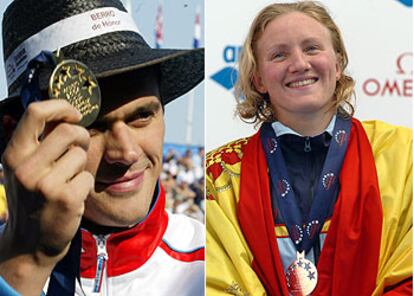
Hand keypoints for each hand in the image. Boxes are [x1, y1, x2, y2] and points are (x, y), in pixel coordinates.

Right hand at [0, 100, 93, 293]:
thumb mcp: (24, 169)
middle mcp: (25, 167)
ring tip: (69, 180)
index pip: (35, 112)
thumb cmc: (32, 199)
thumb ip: (39, 143)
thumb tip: (65, 114)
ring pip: (80, 154)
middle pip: (69, 130)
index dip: (60, 107)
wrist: (29, 243)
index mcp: (13, 154)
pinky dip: (85, 184)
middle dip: (81, 137)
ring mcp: (45, 184)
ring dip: (81, 165)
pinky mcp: (65, 198)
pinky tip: (72, 196)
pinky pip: (87, 176)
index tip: (73, 114)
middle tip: (78, 150)